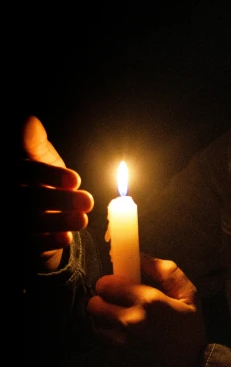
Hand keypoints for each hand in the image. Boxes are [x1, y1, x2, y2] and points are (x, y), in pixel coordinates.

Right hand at [20, 116, 93, 271]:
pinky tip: (67, 238)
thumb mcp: (37, 157)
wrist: (37, 212)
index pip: (21, 170)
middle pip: (24, 198)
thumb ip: (33, 142)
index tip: (75, 179)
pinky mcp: (14, 244)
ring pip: (27, 223)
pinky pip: (28, 245)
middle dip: (57, 200)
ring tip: (82, 219)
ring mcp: (4, 219)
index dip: (48, 174)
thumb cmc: (39, 178)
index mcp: (5, 170)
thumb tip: (29, 120)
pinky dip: (48, 242)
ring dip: (57, 221)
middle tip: (87, 201)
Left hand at [87, 254, 207, 366]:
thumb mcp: (189, 297)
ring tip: (122, 328)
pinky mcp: (116, 362)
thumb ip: (166, 272)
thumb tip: (141, 257)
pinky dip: (108, 342)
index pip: (106, 283)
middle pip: (94, 304)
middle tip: (118, 307)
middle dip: (104, 303)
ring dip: (105, 324)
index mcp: (148, 301)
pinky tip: (126, 344)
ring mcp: (120, 344)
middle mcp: (129, 322)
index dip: (111, 284)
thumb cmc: (190, 332)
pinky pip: (101, 345)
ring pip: (95, 325)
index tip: (119, 288)